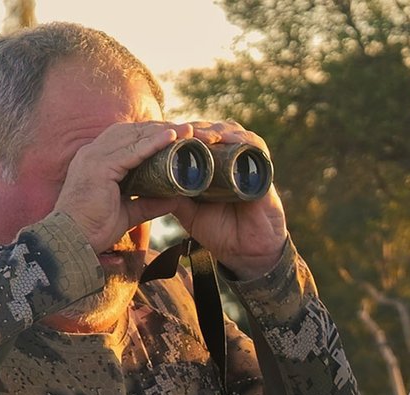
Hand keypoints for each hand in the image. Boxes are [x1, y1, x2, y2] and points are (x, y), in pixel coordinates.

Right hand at [53, 122, 183, 251]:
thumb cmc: (94, 227)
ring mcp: (94, 157)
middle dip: (159, 128)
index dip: (150, 135)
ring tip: (185, 131)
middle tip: (186, 130)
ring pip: (133, 137)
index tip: (176, 136)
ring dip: (161, 132)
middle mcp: (92, 153)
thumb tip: (173, 200)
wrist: (73, 240)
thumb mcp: (127, 212)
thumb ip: (148, 203)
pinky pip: (132, 152)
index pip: (126, 138)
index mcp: (96, 160)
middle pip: (131, 132)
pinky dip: (153, 144)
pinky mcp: (99, 167)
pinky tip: (171, 138)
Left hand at [159, 121, 289, 278]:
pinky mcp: (263, 169)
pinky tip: (227, 139)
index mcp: (210, 166)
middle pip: (212, 129)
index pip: (195, 138)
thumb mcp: (188, 212)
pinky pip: (255, 146)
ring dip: (216, 130)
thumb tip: (146, 185)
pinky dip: (242, 139)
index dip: (180, 132)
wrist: (246, 252)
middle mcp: (228, 159)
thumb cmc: (220, 231)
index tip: (163, 134)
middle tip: (181, 132)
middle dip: (196, 128)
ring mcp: (246, 162)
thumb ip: (171, 197)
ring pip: (231, 131)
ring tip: (202, 136)